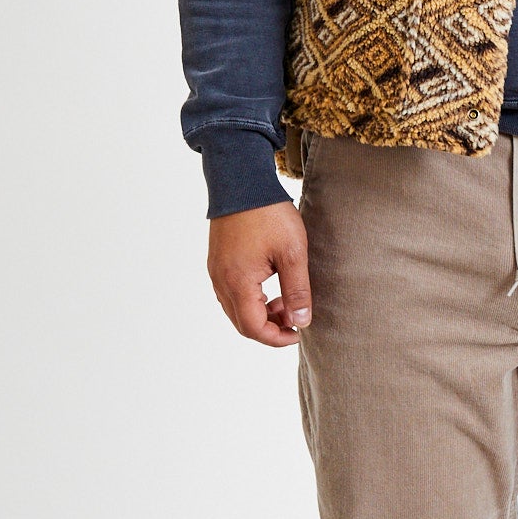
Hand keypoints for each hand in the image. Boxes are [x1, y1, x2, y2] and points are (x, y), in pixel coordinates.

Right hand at [207, 200, 310, 345]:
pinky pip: (230, 294)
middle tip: (294, 317)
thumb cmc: (268, 213)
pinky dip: (250, 300)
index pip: (253, 328)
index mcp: (238, 282)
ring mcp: (216, 271)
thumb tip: (302, 322)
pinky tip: (269, 288)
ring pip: (235, 310)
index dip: (276, 338)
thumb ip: (297, 290)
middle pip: (242, 323)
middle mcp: (221, 281)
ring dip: (260, 314)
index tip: (298, 332)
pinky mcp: (217, 262)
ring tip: (285, 300)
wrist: (241, 180)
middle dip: (270, 328)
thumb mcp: (292, 253)